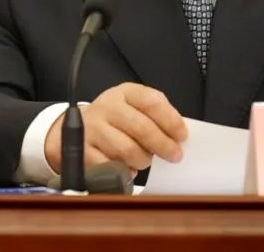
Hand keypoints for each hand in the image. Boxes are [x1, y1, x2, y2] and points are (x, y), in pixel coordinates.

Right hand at [44, 82, 187, 172]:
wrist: (80, 128)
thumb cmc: (117, 119)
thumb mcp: (135, 107)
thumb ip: (156, 116)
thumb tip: (178, 136)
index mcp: (124, 92)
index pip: (151, 101)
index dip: (170, 120)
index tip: (182, 136)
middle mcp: (107, 107)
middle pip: (141, 127)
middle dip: (163, 145)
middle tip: (174, 156)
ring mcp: (93, 128)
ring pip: (127, 150)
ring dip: (143, 160)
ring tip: (145, 160)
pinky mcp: (83, 151)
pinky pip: (110, 166)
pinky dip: (124, 171)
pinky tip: (128, 168)